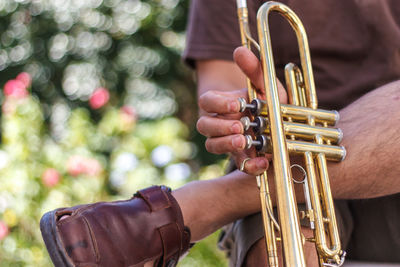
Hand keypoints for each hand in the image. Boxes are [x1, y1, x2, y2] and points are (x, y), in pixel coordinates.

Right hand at [196, 47, 286, 174]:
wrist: (290, 125)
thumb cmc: (273, 102)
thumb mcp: (268, 86)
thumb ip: (255, 70)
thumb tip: (239, 49)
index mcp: (224, 104)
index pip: (207, 102)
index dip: (218, 103)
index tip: (237, 104)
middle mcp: (222, 124)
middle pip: (204, 126)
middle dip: (219, 126)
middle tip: (239, 126)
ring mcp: (230, 142)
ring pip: (211, 145)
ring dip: (225, 144)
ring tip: (243, 141)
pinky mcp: (244, 159)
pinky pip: (239, 166)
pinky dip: (250, 166)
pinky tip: (263, 161)